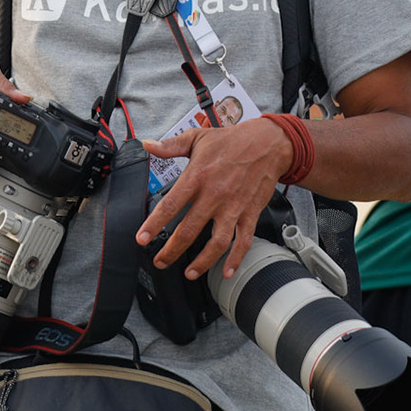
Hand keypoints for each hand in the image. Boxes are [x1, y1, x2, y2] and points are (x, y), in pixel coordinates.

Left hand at [137, 118, 292, 280]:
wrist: (268, 143)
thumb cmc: (231, 141)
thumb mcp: (197, 137)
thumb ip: (170, 145)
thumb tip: (148, 145)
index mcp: (197, 176)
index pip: (170, 205)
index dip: (154, 224)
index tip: (142, 239)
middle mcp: (214, 195)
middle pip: (189, 230)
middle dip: (171, 250)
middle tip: (160, 261)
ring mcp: (233, 207)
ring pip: (217, 242)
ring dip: (202, 262)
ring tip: (189, 273)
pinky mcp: (250, 213)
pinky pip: (243, 241)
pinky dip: (236, 259)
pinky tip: (227, 272)